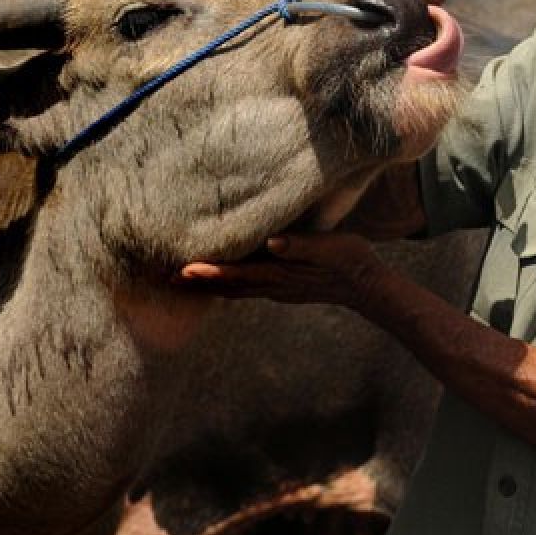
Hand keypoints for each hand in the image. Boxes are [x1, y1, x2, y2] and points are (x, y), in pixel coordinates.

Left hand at [179, 233, 389, 309]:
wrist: (369, 286)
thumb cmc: (350, 260)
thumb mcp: (329, 247)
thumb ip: (301, 245)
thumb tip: (273, 244)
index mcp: (282, 273)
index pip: (239, 274)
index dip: (212, 272)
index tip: (184, 270)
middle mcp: (276, 286)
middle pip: (230, 287)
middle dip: (199, 283)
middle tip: (167, 281)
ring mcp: (280, 290)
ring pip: (237, 290)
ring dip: (210, 286)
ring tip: (184, 282)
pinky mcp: (286, 288)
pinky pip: (249, 289)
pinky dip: (229, 286)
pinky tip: (223, 282)